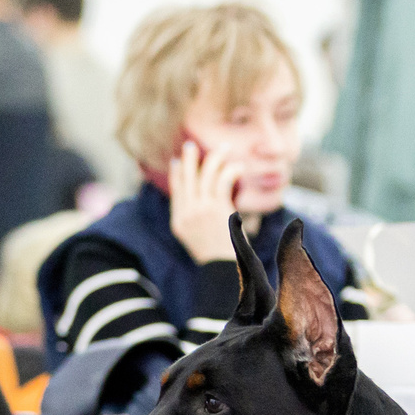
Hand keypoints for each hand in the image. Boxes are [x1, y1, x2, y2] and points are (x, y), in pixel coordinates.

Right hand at [167, 140, 244, 263]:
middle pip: (187, 179)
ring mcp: (202, 209)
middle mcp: (187, 212)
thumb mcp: (195, 240)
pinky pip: (223, 182)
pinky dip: (231, 171)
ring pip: (207, 176)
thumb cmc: (214, 258)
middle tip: (191, 146)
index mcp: (178, 221)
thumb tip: (197, 204)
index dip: (176, 175)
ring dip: (215, 159)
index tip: (177, 162)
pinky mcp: (218, 208)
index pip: (176, 191)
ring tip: (223, 148)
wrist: (221, 269)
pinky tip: (237, 167)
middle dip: (190, 160)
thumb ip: (192, 222)